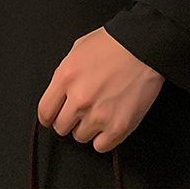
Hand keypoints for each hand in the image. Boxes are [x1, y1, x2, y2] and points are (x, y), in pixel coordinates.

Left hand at [37, 27, 164, 152]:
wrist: (144, 47)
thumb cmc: (114, 43)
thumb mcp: (78, 49)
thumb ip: (65, 74)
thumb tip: (59, 93)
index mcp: (66, 77)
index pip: (45, 112)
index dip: (49, 116)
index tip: (54, 117)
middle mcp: (79, 99)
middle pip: (61, 127)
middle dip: (69, 120)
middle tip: (82, 110)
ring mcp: (98, 115)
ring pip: (81, 137)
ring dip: (88, 127)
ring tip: (101, 110)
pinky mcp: (118, 127)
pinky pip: (101, 146)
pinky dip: (105, 137)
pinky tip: (110, 121)